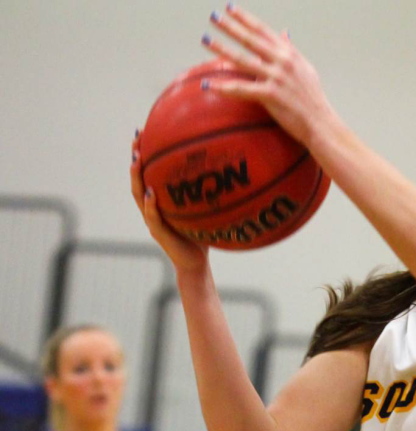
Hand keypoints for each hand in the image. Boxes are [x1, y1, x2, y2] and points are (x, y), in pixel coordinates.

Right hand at [130, 134, 209, 272]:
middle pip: (138, 178)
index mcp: (160, 201)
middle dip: (136, 157)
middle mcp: (152, 207)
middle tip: (137, 136)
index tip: (146, 130)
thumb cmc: (201, 236)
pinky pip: (153, 217)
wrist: (196, 264)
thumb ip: (206, 192)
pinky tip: (152, 193)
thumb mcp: (203, 209)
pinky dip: (151, 205)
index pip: (149, 172)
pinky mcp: (159, 234)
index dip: (145, 152)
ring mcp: (153, 221)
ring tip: (136, 160)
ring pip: (139, 195)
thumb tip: (227, 169)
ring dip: (136, 177)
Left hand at [200, 5, 335, 149]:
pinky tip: (209, 85)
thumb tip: (284, 33)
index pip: (263, 31)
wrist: (321, 124)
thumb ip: (291, 50)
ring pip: (243, 60)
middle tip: (213, 16)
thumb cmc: (313, 100)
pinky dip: (224, 87)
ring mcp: (276, 78)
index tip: (229, 8)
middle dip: (230, 26)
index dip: (245, 18)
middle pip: (250, 40)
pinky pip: (242, 89)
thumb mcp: (305, 69)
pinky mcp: (271, 95)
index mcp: (289, 54)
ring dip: (222, 48)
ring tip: (205, 39)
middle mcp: (282, 62)